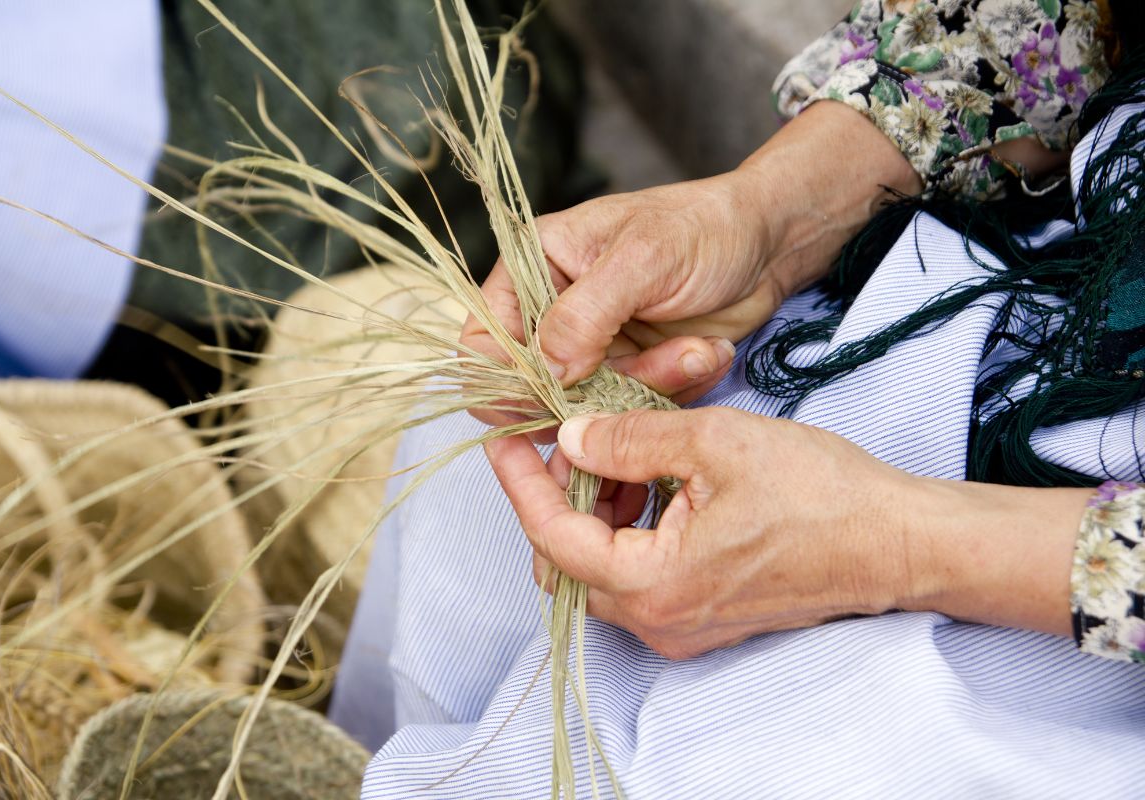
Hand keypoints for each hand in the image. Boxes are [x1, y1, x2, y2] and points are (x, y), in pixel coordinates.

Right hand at [463, 102, 923, 434]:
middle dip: (593, 390)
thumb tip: (546, 371)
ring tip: (693, 350)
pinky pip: (633, 409)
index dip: (509, 377)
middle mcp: (553, 314)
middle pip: (536, 388)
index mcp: (533, 268)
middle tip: (644, 368)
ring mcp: (593, 350)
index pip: (484, 342)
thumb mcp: (641, 258)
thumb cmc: (702, 228)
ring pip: (590, 407)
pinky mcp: (632, 375)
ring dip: (646, 387)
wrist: (768, 245)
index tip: (558, 388)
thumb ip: (584, 315)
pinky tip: (705, 353)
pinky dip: (672, 390)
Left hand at [485, 408, 1087, 659]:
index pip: (553, 537)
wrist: (899, 542)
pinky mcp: (705, 617)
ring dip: (596, 512)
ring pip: (602, 570)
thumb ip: (631, 439)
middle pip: (569, 562)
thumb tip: (574, 436)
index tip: (507, 439)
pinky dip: (630, 530)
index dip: (522, 483)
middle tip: (572, 441)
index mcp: (653, 583)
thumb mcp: (715, 442)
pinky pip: (641, 577)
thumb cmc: (821, 493)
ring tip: (620, 453)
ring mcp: (683, 626)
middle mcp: (660, 621)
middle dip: (558, 498)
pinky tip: (655, 483)